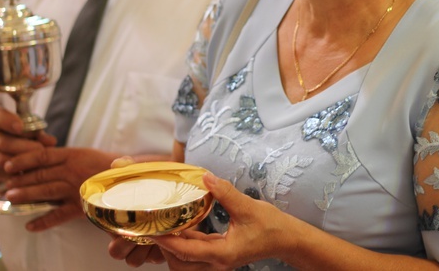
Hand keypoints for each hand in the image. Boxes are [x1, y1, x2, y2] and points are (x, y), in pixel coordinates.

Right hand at [0, 107, 54, 182]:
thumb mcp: (25, 128)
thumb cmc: (16, 134)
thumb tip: (51, 141)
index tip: (20, 127)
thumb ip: (38, 133)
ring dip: (22, 162)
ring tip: (39, 163)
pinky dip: (20, 175)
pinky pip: (5, 174)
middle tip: (41, 150)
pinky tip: (33, 174)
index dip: (8, 122)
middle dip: (24, 147)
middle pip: (4, 142)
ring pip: (3, 160)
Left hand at [2, 146, 116, 230]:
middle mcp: (72, 170)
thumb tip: (42, 159)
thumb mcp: (85, 154)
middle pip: (40, 174)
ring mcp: (76, 188)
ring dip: (26, 195)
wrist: (129, 178)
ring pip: (46, 191)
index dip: (23, 160)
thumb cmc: (107, 165)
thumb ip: (66, 157)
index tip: (8, 165)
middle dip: (20, 180)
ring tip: (10, 199)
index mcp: (73, 155)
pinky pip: (59, 215)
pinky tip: (30, 226)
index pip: (42, 156)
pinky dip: (44, 222)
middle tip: (4, 185)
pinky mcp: (82, 205)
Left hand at [112, 173, 287, 269]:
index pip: (186, 251)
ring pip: (187, 262)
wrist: (287, 239)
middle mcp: (218, 262)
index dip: (166, 241)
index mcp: (223, 253)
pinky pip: (196, 254)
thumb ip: (225, 193)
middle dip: (165, 249)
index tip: (151, 229)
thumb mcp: (248, 207)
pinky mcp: (221, 255)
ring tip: (166, 226)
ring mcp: (219, 261)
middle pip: (181, 264)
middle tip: (156, 227)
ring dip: (174, 248)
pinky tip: (182, 225)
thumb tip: (206, 177)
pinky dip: (186, 243)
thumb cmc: (271, 226)